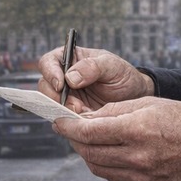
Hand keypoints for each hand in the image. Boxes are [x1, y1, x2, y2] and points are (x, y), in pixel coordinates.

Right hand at [36, 45, 153, 113]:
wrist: (135, 98)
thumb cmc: (123, 76)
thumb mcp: (112, 66)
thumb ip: (91, 67)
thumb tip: (70, 77)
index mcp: (70, 59)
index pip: (48, 62)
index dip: (50, 72)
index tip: (61, 84)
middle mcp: (64, 78)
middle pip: (44, 86)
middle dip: (55, 97)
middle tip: (75, 105)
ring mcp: (67, 97)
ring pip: (50, 104)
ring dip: (63, 110)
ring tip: (82, 112)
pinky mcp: (71, 114)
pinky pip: (62, 119)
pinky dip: (71, 121)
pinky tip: (85, 120)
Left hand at [54, 98, 180, 180]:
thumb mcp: (148, 103)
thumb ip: (114, 111)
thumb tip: (87, 119)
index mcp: (137, 131)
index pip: (89, 132)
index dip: (68, 127)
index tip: (58, 120)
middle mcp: (137, 157)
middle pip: (89, 152)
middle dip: (74, 140)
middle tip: (69, 129)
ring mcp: (141, 177)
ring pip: (98, 168)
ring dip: (87, 154)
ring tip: (88, 141)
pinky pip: (113, 178)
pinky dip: (104, 166)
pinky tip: (107, 154)